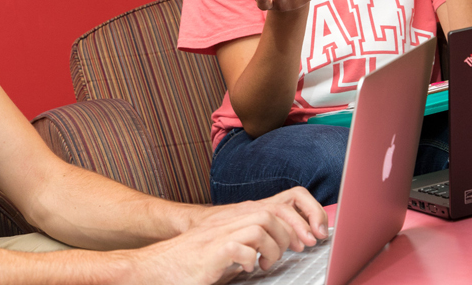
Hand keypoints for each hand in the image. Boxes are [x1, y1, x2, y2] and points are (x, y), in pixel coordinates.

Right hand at [123, 188, 326, 284]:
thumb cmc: (193, 260)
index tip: (312, 237)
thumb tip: (280, 248)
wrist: (159, 266)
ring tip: (267, 263)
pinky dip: (250, 260)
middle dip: (293, 232)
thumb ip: (250, 242)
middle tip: (297, 251)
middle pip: (272, 211)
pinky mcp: (211, 251)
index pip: (277, 203)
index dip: (301, 217)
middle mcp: (229, 220)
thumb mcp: (228, 246)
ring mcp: (220, 233)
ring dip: (273, 247)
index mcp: (236, 217)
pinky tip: (246, 268)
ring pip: (261, 225)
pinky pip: (240, 248)